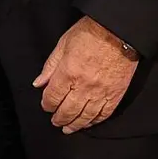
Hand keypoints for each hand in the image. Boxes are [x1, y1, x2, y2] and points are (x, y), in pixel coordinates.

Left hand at [34, 16, 138, 133]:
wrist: (118, 30)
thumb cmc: (89, 32)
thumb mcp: (63, 44)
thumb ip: (50, 66)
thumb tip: (39, 83)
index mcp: (68, 72)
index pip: (53, 97)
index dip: (47, 104)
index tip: (46, 105)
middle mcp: (83, 86)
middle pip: (68, 110)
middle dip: (59, 118)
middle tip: (56, 121)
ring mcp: (101, 92)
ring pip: (86, 116)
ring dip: (76, 124)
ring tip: (69, 128)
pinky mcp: (116, 94)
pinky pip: (104, 113)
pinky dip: (95, 121)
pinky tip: (89, 123)